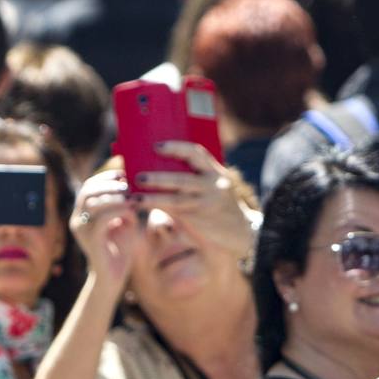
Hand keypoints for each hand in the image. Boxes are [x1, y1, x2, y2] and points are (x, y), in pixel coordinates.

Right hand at [71, 171, 142, 287]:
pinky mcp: (91, 241)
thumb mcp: (124, 220)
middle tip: (127, 185)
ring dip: (114, 196)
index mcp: (83, 213)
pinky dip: (118, 210)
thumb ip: (124, 203)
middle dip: (108, 184)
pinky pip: (102, 220)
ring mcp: (82, 231)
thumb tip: (130, 186)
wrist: (114, 275)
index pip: (87, 187)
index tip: (122, 173)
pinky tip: (131, 210)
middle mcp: (78, 220)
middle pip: (87, 191)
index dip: (104, 177)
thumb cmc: (120, 246)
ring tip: (131, 197)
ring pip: (93, 203)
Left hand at [132, 142, 255, 257]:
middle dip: (158, 177)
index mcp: (216, 172)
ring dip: (153, 197)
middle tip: (138, 176)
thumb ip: (196, 179)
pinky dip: (158, 208)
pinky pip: (175, 212)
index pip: (197, 153)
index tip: (157, 146)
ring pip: (176, 199)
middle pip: (182, 179)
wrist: (243, 231)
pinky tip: (144, 206)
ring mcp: (207, 204)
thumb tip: (160, 169)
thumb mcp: (216, 188)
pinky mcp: (201, 220)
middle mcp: (213, 186)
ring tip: (135, 195)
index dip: (176, 148)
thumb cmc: (222, 206)